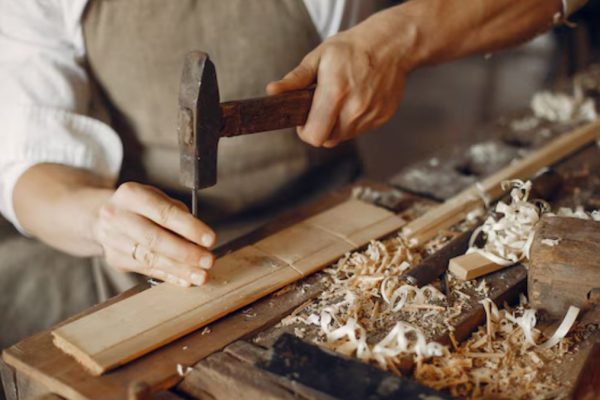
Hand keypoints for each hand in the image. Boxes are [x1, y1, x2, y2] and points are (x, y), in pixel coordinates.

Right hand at [93, 182, 215, 286]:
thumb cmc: (141, 206)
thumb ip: (179, 215)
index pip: (164, 213)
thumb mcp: (158, 199)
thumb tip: (199, 241)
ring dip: (180, 269)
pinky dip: (169, 276)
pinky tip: (185, 280)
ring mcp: (112, 239)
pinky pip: (146, 270)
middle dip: (186, 253)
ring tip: (200, 275)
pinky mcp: (115, 259)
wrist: (104, 217)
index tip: (210, 240)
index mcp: (131, 195)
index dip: (190, 228)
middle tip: (208, 261)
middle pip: (155, 239)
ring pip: (151, 258)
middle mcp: (117, 216)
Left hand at [266, 12, 417, 147]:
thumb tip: (272, 92)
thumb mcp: (319, 57)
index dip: (305, 131)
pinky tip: (357, 99)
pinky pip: (360, 130)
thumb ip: (295, 79)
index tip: (305, 119)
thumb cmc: (350, 49)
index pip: (314, 136)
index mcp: (335, 94)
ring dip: (337, 125)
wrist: (390, 45)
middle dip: (319, 129)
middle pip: (327, 140)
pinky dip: (354, 120)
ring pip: (343, 136)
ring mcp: (370, 115)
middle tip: (321, 108)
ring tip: (341, 100)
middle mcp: (355, 109)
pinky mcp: (382, 118)